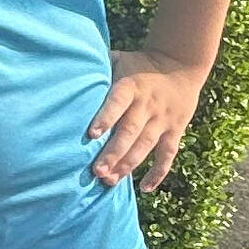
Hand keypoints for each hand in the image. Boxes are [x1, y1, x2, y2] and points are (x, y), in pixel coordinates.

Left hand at [87, 49, 206, 188]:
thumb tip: (66, 67)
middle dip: (114, 152)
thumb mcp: (120, 60)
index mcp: (131, 87)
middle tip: (97, 171)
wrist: (181, 64)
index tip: (92, 135)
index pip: (117, 103)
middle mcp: (147, 105)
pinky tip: (145, 188)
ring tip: (110, 181)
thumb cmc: (139, 65)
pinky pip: (168, 154)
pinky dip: (159, 172)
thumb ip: (98, 67)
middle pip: (130, 131)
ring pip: (146, 146)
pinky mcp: (175, 131)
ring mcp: (163, 120)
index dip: (106, 118)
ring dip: (128, 165)